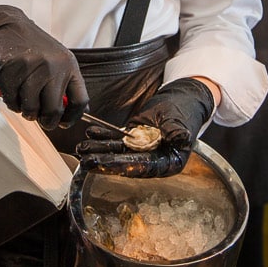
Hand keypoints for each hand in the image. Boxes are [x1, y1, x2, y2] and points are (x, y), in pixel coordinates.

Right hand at [0, 5, 88, 129]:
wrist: (7, 25)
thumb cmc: (32, 46)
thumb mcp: (57, 59)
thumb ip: (67, 81)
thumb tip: (79, 110)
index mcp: (68, 64)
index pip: (79, 100)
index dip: (72, 117)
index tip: (65, 123)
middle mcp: (52, 66)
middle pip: (54, 110)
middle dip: (47, 121)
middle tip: (41, 120)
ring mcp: (31, 68)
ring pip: (31, 108)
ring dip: (27, 113)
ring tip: (25, 104)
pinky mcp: (10, 71)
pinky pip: (12, 101)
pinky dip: (11, 103)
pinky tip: (12, 94)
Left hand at [76, 78, 214, 176]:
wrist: (182, 100)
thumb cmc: (185, 111)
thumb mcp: (181, 121)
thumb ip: (179, 131)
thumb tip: (182, 138)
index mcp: (168, 162)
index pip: (143, 166)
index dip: (124, 165)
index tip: (107, 163)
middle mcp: (153, 160)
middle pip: (125, 163)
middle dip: (105, 162)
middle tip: (86, 161)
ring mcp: (141, 150)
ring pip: (117, 151)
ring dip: (99, 150)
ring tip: (82, 149)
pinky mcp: (134, 139)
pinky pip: (116, 139)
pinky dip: (103, 136)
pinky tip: (91, 133)